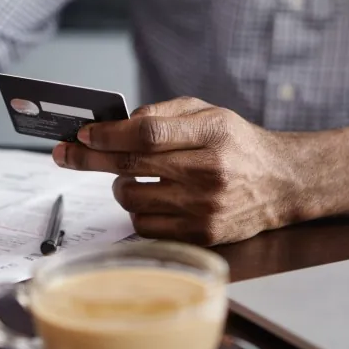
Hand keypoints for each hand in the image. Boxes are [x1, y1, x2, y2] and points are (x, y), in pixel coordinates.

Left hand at [51, 97, 306, 244]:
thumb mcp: (210, 113)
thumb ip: (164, 113)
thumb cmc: (238, 143)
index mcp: (212, 133)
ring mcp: (205, 207)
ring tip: (130, 177)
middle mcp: (209, 171)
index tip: (84, 135)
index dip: (109, 135)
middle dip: (90, 159)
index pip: (148, 132)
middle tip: (66, 154)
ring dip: (120, 186)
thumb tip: (116, 125)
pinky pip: (146, 227)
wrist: (281, 182)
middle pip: (132, 166)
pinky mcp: (202, 235)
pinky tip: (150, 199)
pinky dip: (137, 212)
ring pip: (133, 199)